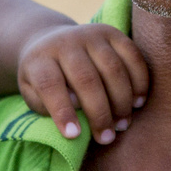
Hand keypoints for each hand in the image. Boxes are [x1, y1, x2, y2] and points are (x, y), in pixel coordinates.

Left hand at [17, 24, 149, 143]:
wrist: (51, 42)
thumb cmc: (44, 79)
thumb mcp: (32, 92)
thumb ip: (45, 103)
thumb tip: (76, 106)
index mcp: (40, 59)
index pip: (50, 84)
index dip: (62, 111)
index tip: (73, 135)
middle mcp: (65, 43)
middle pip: (86, 78)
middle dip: (99, 112)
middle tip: (106, 137)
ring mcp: (90, 34)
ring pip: (112, 68)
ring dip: (121, 100)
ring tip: (122, 124)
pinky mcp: (111, 32)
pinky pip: (132, 55)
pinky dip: (139, 81)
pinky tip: (138, 102)